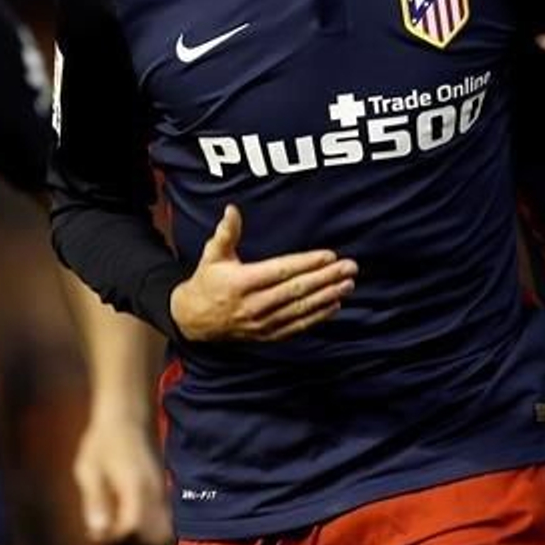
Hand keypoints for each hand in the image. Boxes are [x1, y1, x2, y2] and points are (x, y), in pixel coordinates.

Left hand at [72, 412, 171, 544]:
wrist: (126, 420)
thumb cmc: (101, 443)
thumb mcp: (88, 469)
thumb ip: (93, 500)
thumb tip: (97, 532)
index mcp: (135, 486)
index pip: (133, 527)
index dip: (114, 538)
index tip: (95, 531)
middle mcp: (154, 494)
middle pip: (153, 541)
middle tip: (105, 535)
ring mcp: (161, 496)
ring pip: (161, 539)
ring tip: (115, 534)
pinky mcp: (162, 497)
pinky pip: (162, 529)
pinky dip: (146, 538)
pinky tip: (124, 526)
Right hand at [170, 205, 356, 341]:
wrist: (194, 319)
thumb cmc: (207, 281)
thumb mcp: (212, 254)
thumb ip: (226, 232)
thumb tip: (232, 209)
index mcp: (241, 282)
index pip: (280, 271)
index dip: (306, 263)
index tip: (329, 255)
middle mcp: (253, 304)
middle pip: (296, 290)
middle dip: (325, 278)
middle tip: (349, 268)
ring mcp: (261, 322)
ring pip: (300, 310)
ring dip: (327, 296)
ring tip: (347, 284)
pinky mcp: (267, 335)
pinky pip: (296, 326)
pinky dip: (317, 317)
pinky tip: (334, 305)